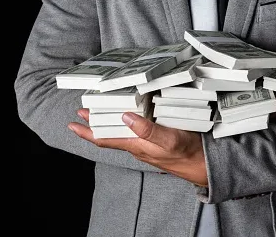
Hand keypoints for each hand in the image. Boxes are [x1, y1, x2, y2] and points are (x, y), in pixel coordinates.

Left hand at [68, 109, 207, 186]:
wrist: (203, 165)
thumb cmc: (187, 154)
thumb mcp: (169, 140)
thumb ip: (148, 130)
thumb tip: (126, 117)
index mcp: (137, 145)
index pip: (105, 139)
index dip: (87, 132)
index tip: (72, 124)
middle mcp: (138, 145)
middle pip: (110, 134)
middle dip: (95, 123)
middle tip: (84, 111)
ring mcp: (146, 144)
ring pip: (122, 132)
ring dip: (109, 121)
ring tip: (102, 111)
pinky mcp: (155, 141)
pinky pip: (134, 131)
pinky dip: (126, 122)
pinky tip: (130, 116)